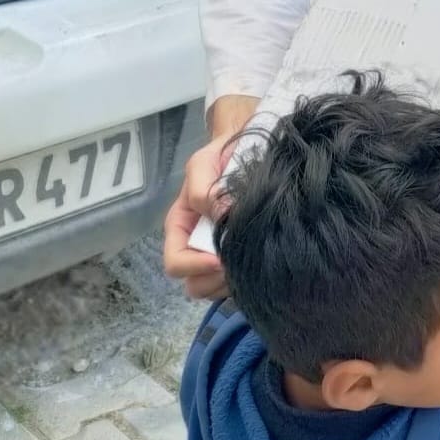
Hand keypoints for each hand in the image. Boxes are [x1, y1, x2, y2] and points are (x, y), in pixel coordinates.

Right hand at [162, 95, 256, 300]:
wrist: (249, 150)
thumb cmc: (220, 157)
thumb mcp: (202, 164)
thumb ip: (203, 190)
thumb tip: (221, 214)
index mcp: (181, 228)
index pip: (176, 263)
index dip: (195, 266)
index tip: (220, 258)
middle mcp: (197, 246)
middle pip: (194, 285)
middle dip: (213, 281)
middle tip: (238, 265)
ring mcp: (220, 253)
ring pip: (217, 288)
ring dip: (232, 283)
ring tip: (252, 264)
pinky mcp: (244, 255)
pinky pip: (242, 281)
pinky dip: (249, 279)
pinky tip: (263, 264)